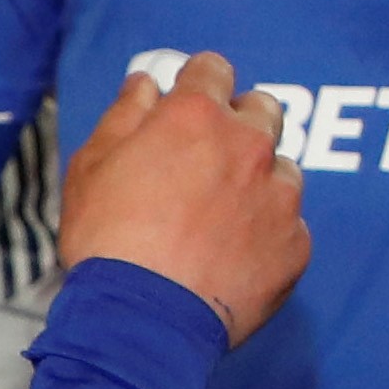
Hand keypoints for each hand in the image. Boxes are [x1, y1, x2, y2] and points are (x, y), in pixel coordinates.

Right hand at [59, 46, 311, 341]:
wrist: (142, 318)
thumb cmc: (108, 240)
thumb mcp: (92, 166)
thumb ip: (124, 115)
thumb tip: (147, 84)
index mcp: (197, 116)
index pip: (213, 69)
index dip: (200, 83)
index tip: (192, 99)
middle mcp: (250, 146)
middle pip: (262, 110)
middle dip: (239, 122)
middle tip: (209, 156)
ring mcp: (280, 195)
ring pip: (281, 169)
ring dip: (257, 180)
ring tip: (217, 216)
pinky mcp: (296, 243)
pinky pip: (288, 225)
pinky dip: (266, 232)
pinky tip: (232, 255)